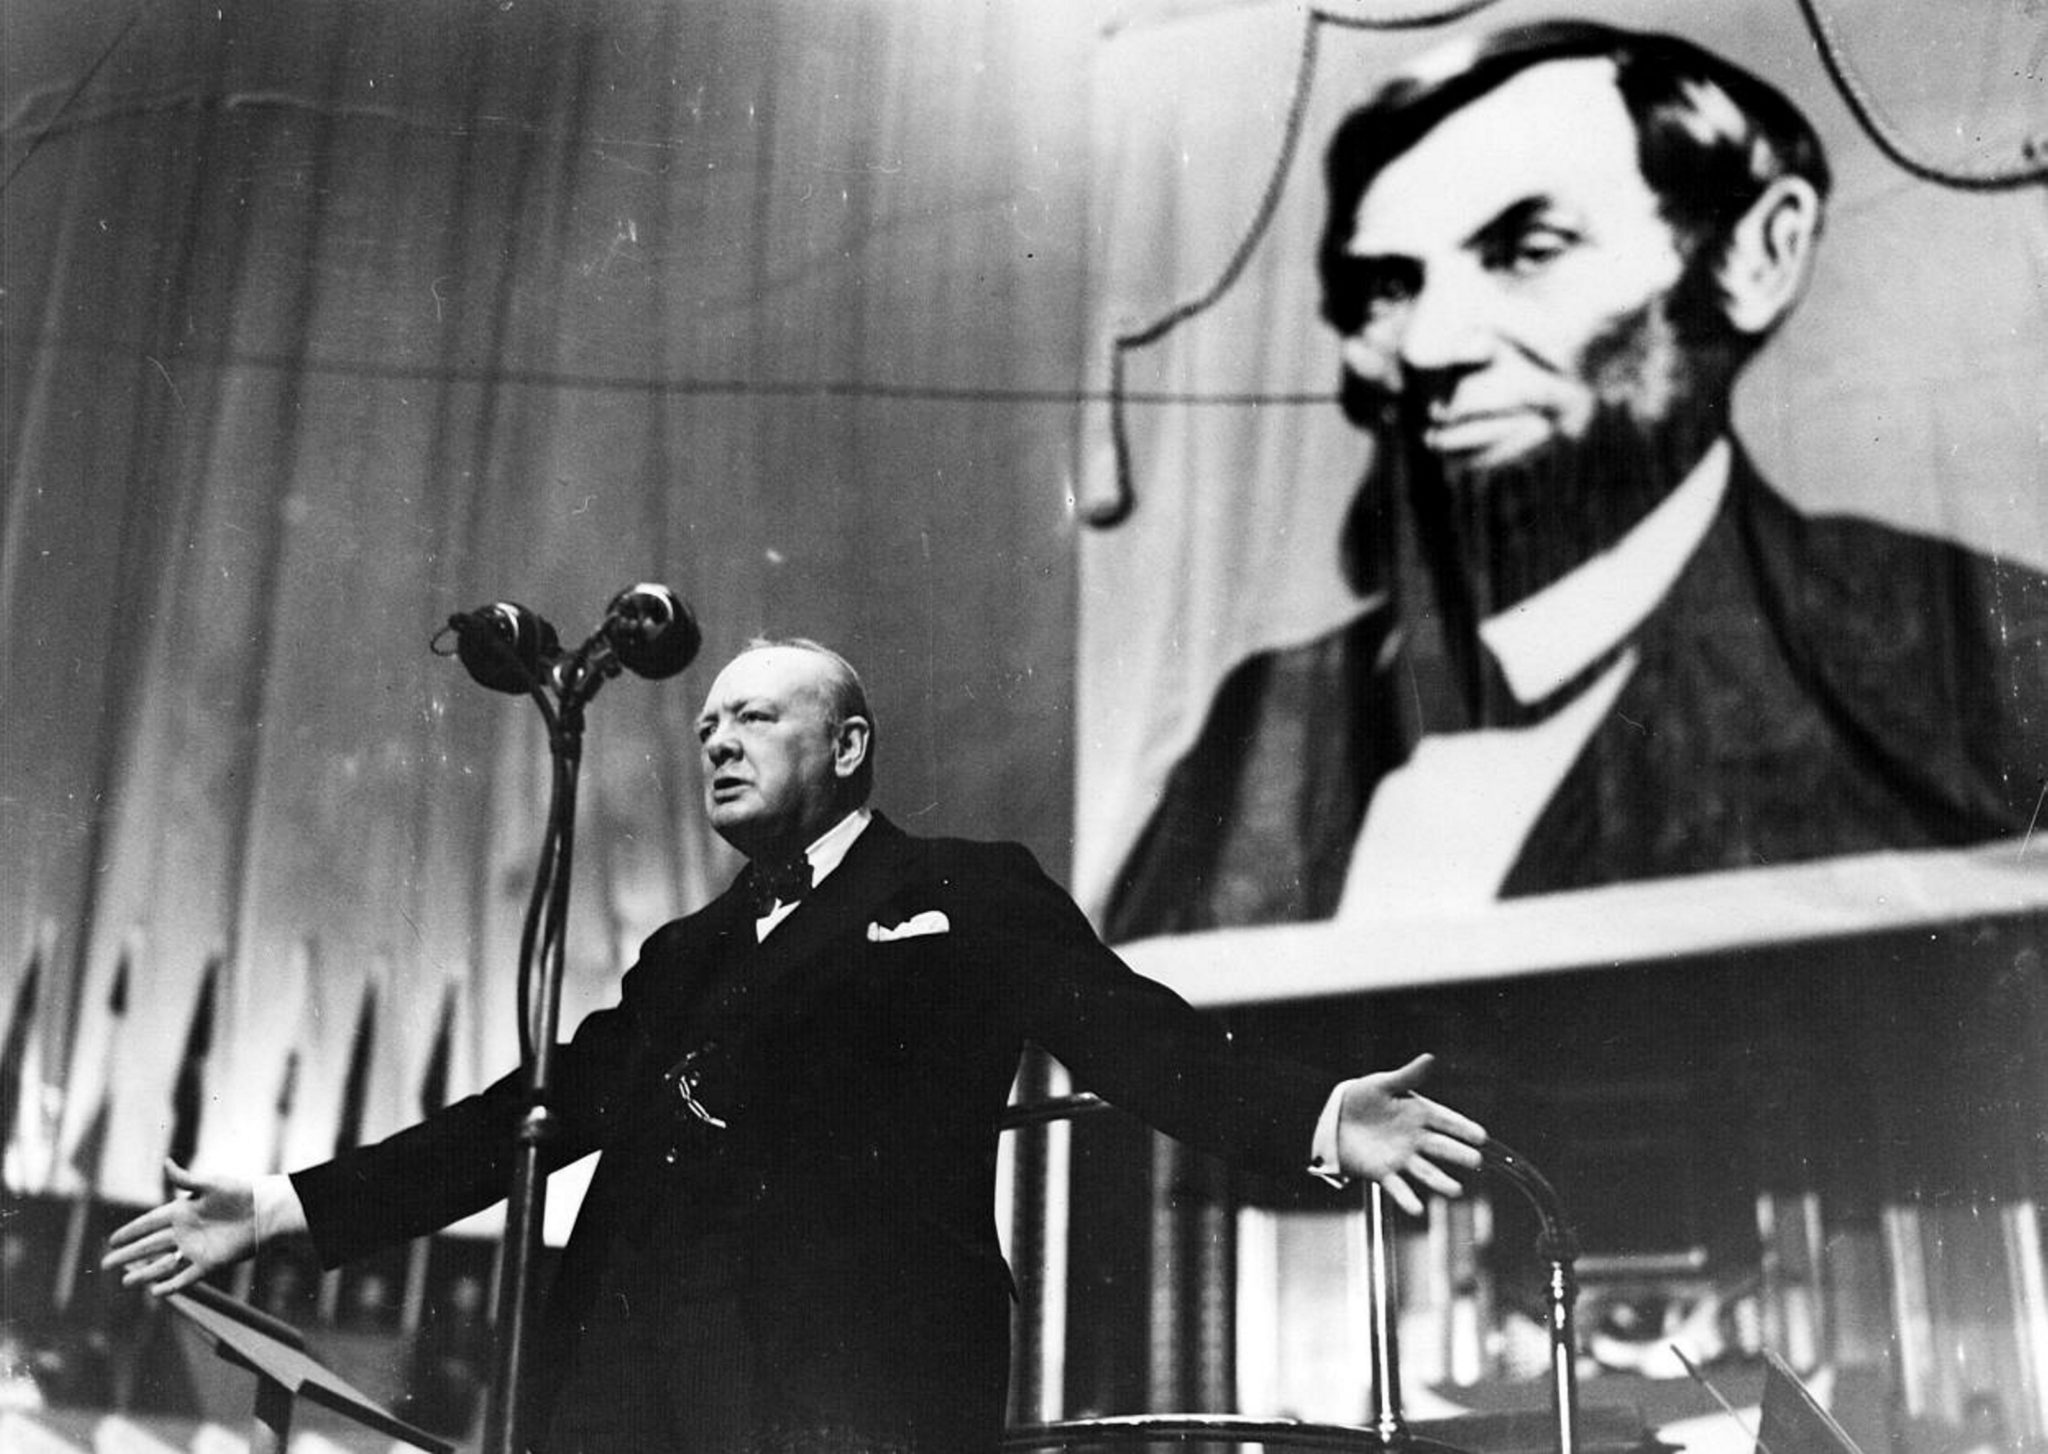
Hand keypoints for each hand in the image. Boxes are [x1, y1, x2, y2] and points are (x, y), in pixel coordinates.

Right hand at [102, 1160, 258, 1295]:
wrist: (265, 1211)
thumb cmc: (239, 1193)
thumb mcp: (210, 1184)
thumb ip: (185, 1178)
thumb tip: (166, 1162)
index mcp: (181, 1212)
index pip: (149, 1223)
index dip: (131, 1231)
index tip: (112, 1239)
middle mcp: (184, 1232)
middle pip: (149, 1246)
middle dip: (128, 1255)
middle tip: (106, 1263)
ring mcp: (195, 1249)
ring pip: (163, 1264)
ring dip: (144, 1273)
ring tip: (124, 1282)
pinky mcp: (209, 1264)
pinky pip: (185, 1278)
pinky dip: (170, 1285)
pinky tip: (155, 1291)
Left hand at [1334, 1053, 1486, 1216]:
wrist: (1335, 1119)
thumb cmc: (1363, 1097)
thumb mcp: (1383, 1084)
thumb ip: (1407, 1076)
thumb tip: (1429, 1058)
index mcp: (1419, 1113)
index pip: (1446, 1121)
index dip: (1463, 1128)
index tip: (1481, 1136)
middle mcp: (1415, 1138)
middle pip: (1441, 1147)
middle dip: (1458, 1154)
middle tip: (1475, 1160)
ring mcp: (1401, 1157)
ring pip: (1425, 1171)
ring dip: (1439, 1181)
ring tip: (1455, 1191)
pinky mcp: (1383, 1173)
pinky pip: (1397, 1187)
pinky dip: (1407, 1199)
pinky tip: (1417, 1209)